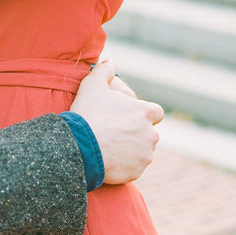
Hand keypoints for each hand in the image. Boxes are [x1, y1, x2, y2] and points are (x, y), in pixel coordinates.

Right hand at [71, 60, 162, 183]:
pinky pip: (134, 168)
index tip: (131, 116)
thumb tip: (110, 62)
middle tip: (116, 132)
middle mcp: (150, 134)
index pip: (156, 112)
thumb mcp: (92, 84)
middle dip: (137, 132)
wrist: (79, 147)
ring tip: (111, 146)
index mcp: (144, 112)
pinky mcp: (136, 172)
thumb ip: (104, 70)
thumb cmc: (87, 113)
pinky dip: (125, 165)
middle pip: (149, 133)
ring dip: (132, 149)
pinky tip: (109, 159)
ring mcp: (145, 155)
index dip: (144, 113)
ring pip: (143, 151)